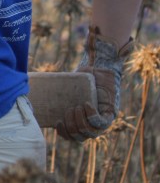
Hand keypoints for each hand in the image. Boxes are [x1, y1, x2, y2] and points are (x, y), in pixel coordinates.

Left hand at [57, 26, 131, 141]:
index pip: (100, 125)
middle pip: (88, 134)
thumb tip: (124, 46)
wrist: (91, 72)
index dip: (90, 119)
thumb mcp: (105, 74)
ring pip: (79, 136)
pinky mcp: (75, 120)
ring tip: (63, 118)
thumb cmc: (99, 72)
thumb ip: (113, 63)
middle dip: (78, 125)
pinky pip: (71, 134)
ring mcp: (86, 121)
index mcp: (108, 113)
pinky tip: (58, 123)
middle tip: (70, 111)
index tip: (83, 104)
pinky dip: (65, 132)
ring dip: (70, 130)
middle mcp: (99, 120)